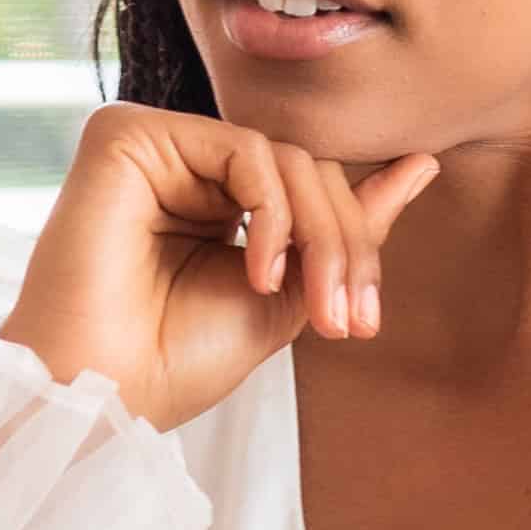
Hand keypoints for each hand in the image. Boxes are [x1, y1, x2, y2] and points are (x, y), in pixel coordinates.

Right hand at [0, 106, 439, 435]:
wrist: (105, 394)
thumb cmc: (176, 359)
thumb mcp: (288, 295)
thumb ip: (348, 229)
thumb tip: (425, 161)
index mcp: (215, 201)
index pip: (311, 188)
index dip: (354, 241)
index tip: (366, 315)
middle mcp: (183, 166)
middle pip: (306, 170)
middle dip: (345, 245)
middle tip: (349, 322)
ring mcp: (156, 147)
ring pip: (284, 157)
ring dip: (320, 235)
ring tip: (313, 307)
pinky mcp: (126, 136)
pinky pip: (241, 148)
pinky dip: (271, 211)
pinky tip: (259, 272)